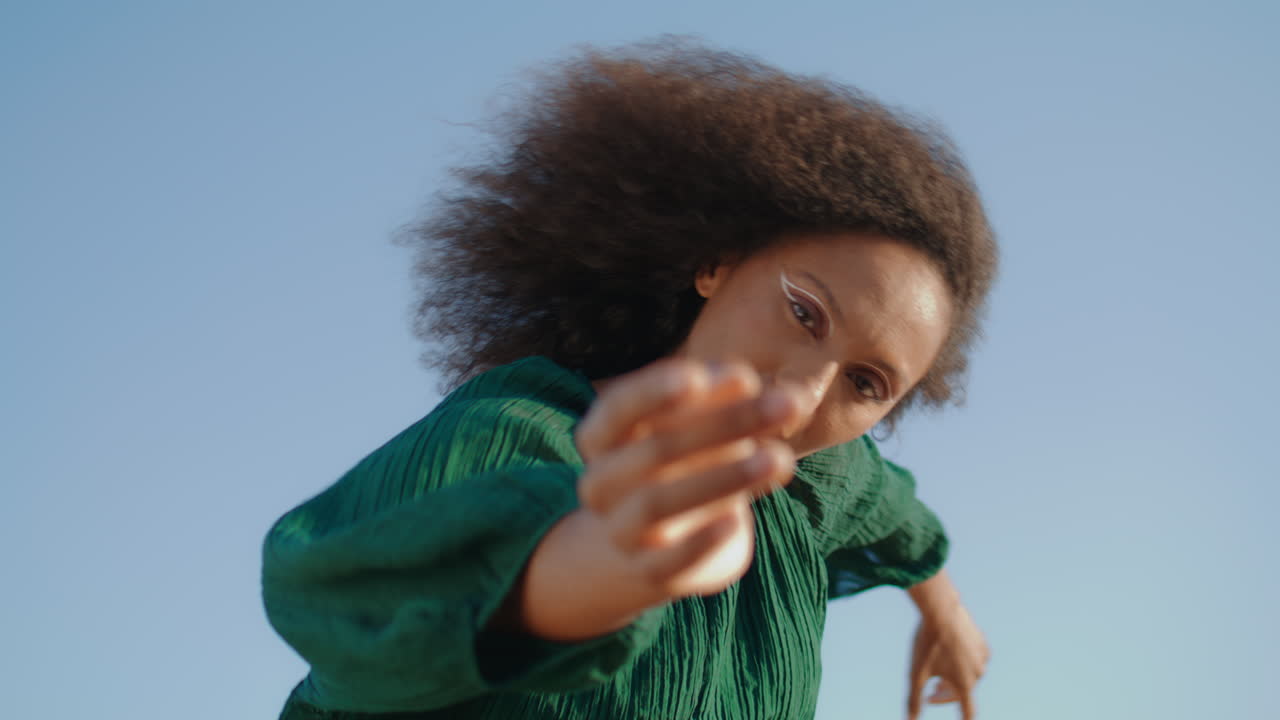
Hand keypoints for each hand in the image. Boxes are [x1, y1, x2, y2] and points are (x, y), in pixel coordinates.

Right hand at [574, 358, 801, 598]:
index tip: (699, 375)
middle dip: (725, 423)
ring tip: (779, 458)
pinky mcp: (649, 570)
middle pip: (655, 449)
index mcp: (604, 436)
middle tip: (787, 405)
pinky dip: (699, 543)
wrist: (651, 545)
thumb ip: (728, 399)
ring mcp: (621, 528)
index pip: (619, 408)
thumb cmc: (683, 463)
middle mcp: (603, 482)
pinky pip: (667, 561)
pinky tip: (735, 521)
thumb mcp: (701, 424)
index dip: (653, 391)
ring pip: (658, 503)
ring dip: (722, 478)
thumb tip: (765, 384)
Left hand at [905, 596, 989, 719]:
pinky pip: (975, 659)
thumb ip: (914, 700)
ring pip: (968, 675)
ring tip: (939, 671)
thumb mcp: (916, 673)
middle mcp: (978, 674)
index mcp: (964, 685)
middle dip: (946, 694)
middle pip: (962, 693)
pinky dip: (964, 662)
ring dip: (954, 677)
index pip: (968, 713)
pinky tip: (953, 655)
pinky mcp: (982, 643)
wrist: (940, 610)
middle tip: (931, 691)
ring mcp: (982, 658)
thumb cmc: (927, 643)